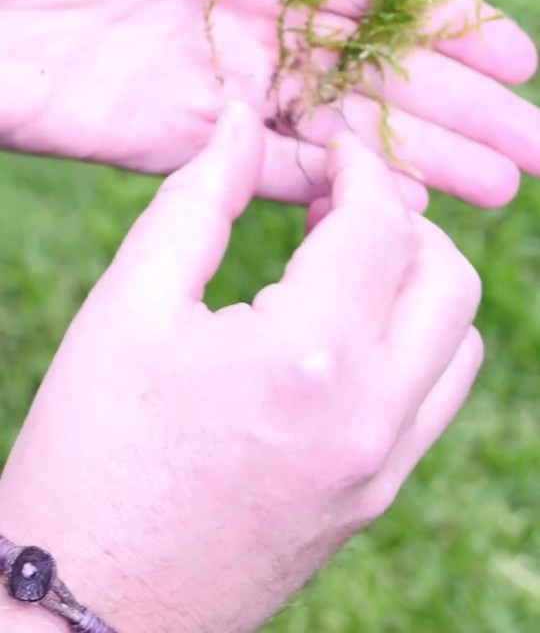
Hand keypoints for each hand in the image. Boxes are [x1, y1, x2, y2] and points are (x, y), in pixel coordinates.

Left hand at [0, 0, 537, 206]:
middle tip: (537, 146)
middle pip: (370, 64)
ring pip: (333, 124)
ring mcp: (206, 80)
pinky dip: (329, 186)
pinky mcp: (168, 141)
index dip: (445, 18)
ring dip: (417, 159)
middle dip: (459, 106)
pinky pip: (264, 168)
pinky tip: (398, 208)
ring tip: (500, 190)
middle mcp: (236, 11)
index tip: (518, 53)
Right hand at [0, 103, 482, 632]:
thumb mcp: (131, 304)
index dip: (363, 168)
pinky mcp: (373, 499)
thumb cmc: (92, 448)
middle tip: (336, 201)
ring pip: (457, 341)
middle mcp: (371, 418)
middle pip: (449, 278)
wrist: (85, 599)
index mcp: (309, 359)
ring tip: (340, 262)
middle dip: (402, 220)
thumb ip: (197, 199)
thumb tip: (241, 122)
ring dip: (417, 282)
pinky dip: (411, 342)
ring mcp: (382, 469)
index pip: (383, 227)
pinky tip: (340, 330)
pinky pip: (432, 400)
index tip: (334, 146)